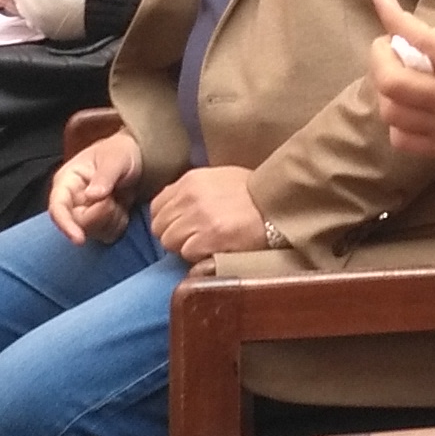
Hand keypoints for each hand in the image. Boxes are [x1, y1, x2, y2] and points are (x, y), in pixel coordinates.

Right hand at [47, 130, 140, 244]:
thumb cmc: (121, 152)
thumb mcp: (115, 159)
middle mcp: (72, 201)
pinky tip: (123, 207)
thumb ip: (104, 176)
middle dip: (101, 215)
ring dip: (112, 218)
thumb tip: (91, 196)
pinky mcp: (99, 223)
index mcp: (67, 181)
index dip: (65, 225)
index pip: (58, 208)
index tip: (79, 239)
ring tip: (119, 197)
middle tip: (115, 197)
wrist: (138, 159)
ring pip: (94, 232)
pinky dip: (119, 224)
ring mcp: (85, 213)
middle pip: (78, 224)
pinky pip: (107, 235)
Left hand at [147, 164, 270, 259]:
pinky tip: (214, 250)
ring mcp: (198, 218)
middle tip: (193, 239)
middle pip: (159, 227)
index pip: (156, 207)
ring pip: (170, 242)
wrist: (278, 205)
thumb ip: (192, 190)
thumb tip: (173, 209)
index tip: (179, 227)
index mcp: (190, 180)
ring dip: (184, 247)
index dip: (166, 221)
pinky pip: (187, 254)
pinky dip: (198, 256)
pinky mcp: (209, 238)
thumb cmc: (252, 193)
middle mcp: (190, 197)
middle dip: (173, 236)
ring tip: (205, 245)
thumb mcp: (218, 179)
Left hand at [369, 0, 434, 203]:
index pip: (419, 39)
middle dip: (379, 55)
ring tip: (395, 73)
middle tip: (388, 41)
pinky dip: (398, 123)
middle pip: (390, 79)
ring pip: (392, 110)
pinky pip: (407, 140)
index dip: (392, 16)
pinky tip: (408, 112)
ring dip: (385, 87)